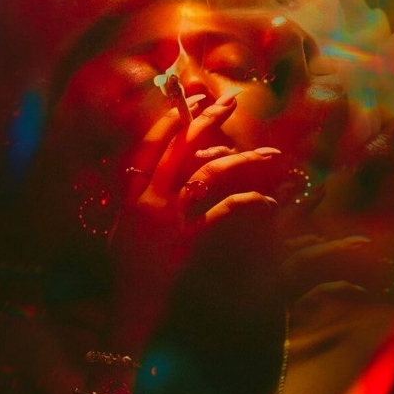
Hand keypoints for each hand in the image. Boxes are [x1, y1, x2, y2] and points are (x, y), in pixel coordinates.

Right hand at [108, 90, 281, 353]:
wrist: (129, 296)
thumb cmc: (126, 256)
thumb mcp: (126, 217)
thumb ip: (143, 189)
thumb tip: (180, 163)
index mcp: (132, 189)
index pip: (151, 144)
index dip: (173, 119)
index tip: (194, 98)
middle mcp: (148, 197)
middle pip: (181, 150)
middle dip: (207, 121)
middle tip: (230, 100)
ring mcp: (167, 218)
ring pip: (206, 177)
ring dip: (239, 160)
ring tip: (266, 152)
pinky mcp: (184, 240)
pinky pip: (219, 214)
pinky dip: (244, 202)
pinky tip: (265, 199)